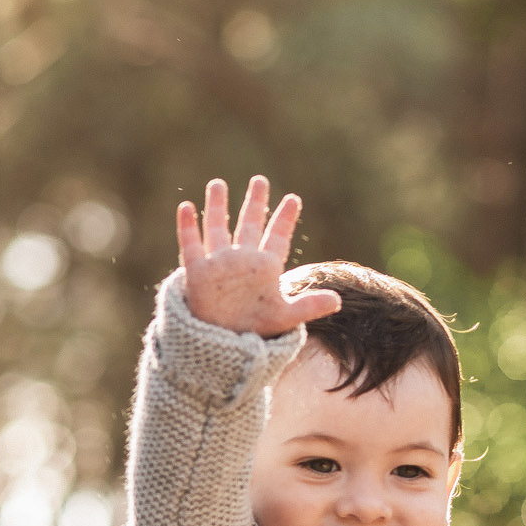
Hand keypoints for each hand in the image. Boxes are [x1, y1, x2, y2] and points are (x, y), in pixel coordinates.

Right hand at [176, 176, 339, 336]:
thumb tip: (339, 300)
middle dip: (255, 202)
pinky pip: (191, 245)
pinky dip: (188, 227)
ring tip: (218, 183)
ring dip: (218, 206)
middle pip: (249, 224)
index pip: (277, 236)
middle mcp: (243, 260)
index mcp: (265, 267)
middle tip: (260, 180)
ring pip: (217, 228)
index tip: (294, 198)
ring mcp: (219, 264)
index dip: (285, 218)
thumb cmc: (255, 330)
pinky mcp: (198, 273)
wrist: (224, 346)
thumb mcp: (284, 317)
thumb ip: (309, 306)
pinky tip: (186, 206)